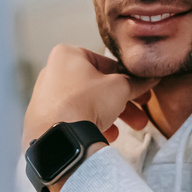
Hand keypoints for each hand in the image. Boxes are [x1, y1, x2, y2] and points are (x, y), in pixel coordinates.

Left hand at [22, 45, 157, 152]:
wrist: (60, 136)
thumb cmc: (85, 103)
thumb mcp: (119, 88)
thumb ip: (135, 83)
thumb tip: (147, 80)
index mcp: (67, 55)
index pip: (106, 63)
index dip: (127, 77)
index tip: (140, 88)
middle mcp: (53, 72)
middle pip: (97, 86)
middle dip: (123, 101)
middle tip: (140, 112)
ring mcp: (46, 96)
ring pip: (87, 103)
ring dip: (111, 115)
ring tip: (131, 128)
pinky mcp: (44, 118)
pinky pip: (74, 118)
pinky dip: (91, 125)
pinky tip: (108, 135)